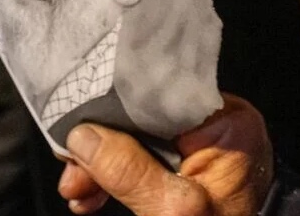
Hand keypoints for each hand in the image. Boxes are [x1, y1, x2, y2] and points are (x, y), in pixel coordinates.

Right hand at [57, 95, 273, 215]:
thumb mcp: (172, 210)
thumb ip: (129, 172)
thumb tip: (82, 136)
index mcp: (228, 124)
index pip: (158, 96)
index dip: (111, 111)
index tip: (77, 131)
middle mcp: (218, 126)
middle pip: (141, 119)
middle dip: (101, 146)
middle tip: (71, 169)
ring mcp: (203, 148)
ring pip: (136, 142)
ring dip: (101, 166)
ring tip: (76, 189)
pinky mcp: (188, 168)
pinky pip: (143, 160)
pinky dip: (117, 178)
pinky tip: (91, 195)